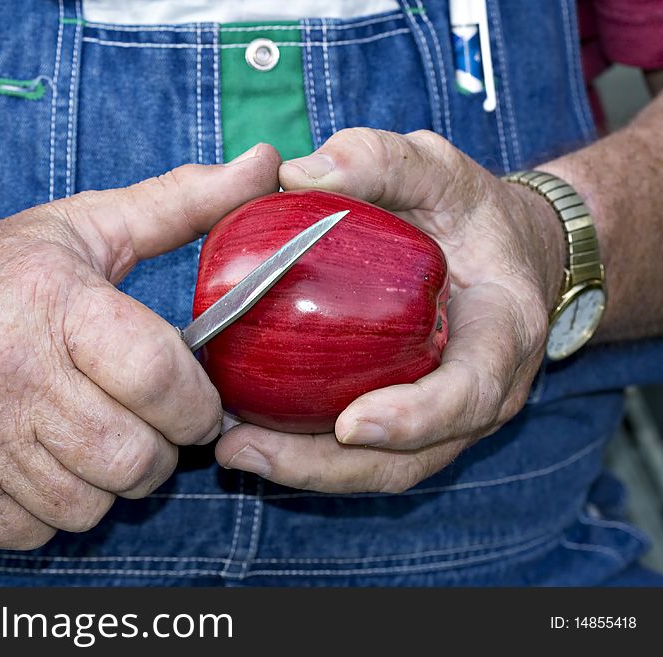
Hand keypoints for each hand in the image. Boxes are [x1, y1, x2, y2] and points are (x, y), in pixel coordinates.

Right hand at [0, 145, 279, 547]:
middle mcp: (13, 377)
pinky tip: (42, 464)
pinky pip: (34, 532)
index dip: (196, 403)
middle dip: (160, 451)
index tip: (198, 402)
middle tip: (148, 424)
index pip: (157, 375)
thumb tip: (265, 166)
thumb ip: (181, 203)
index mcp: (56, 305)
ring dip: (107, 482)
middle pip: (132, 459)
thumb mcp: (83, 226)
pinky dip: (52, 509)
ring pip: (88, 506)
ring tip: (94, 440)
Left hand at [215, 129, 564, 492]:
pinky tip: (249, 434)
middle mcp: (481, 391)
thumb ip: (378, 161)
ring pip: (382, 469)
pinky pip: (364, 455)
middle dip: (329, 468)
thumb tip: (293, 174)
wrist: (505, 254)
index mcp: (504, 333)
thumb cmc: (472, 213)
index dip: (416, 418)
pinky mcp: (413, 422)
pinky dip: (308, 454)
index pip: (470, 392)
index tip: (350, 426)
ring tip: (233, 450)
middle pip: (413, 458)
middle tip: (245, 449)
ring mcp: (446, 418)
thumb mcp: (437, 168)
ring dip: (306, 471)